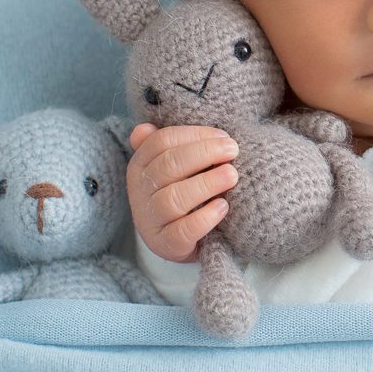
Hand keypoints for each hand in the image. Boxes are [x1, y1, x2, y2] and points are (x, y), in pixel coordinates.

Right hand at [127, 123, 239, 264]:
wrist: (181, 240)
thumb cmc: (183, 193)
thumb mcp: (174, 168)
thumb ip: (167, 145)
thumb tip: (146, 127)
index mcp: (140, 165)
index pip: (162, 141)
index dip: (194, 135)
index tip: (223, 136)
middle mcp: (139, 192)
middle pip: (168, 166)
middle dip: (204, 154)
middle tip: (233, 151)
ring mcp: (150, 220)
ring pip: (173, 198)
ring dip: (207, 183)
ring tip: (232, 176)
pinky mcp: (165, 244)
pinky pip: (183, 231)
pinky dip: (205, 218)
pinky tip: (223, 206)